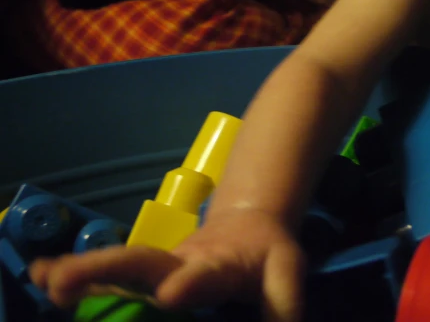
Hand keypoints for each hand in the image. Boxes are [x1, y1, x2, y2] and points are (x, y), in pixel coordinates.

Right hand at [29, 208, 305, 321]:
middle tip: (64, 281)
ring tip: (44, 280)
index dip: (189, 283)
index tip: (170, 295)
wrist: (252, 222)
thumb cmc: (269, 253)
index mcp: (220, 263)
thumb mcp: (288, 275)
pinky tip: (41, 276)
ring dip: (83, 271)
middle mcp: (181, 261)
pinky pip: (113, 275)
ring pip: (120, 265)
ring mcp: (160, 266)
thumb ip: (282, 308)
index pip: (205, 274)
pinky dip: (79, 275)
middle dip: (106, 267)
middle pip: (143, 261)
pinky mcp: (149, 275)